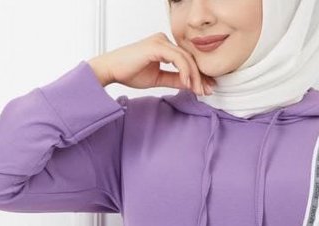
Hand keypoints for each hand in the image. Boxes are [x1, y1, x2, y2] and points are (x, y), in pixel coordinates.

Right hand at [88, 33, 215, 93]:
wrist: (111, 69)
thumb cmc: (129, 72)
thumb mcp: (158, 79)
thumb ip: (174, 79)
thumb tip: (190, 85)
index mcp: (164, 47)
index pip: (186, 60)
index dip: (198, 75)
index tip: (206, 88)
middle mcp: (164, 41)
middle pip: (189, 58)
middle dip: (200, 76)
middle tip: (207, 91)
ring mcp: (161, 42)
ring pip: (186, 58)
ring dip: (194, 76)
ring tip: (198, 90)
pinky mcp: (157, 46)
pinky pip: (178, 58)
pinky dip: (185, 71)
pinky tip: (187, 83)